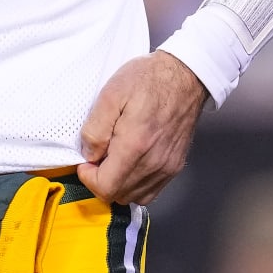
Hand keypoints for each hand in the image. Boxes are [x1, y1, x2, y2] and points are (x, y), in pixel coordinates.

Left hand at [76, 52, 208, 204]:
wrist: (185, 76)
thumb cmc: (148, 80)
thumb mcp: (110, 95)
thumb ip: (95, 130)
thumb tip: (89, 155)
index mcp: (134, 146)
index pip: (105, 187)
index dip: (88, 177)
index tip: (86, 161)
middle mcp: (153, 162)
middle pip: (118, 195)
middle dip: (101, 180)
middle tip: (100, 155)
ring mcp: (166, 167)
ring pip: (133, 196)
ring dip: (118, 183)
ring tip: (115, 157)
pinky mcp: (175, 166)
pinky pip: (150, 192)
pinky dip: (135, 185)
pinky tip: (130, 163)